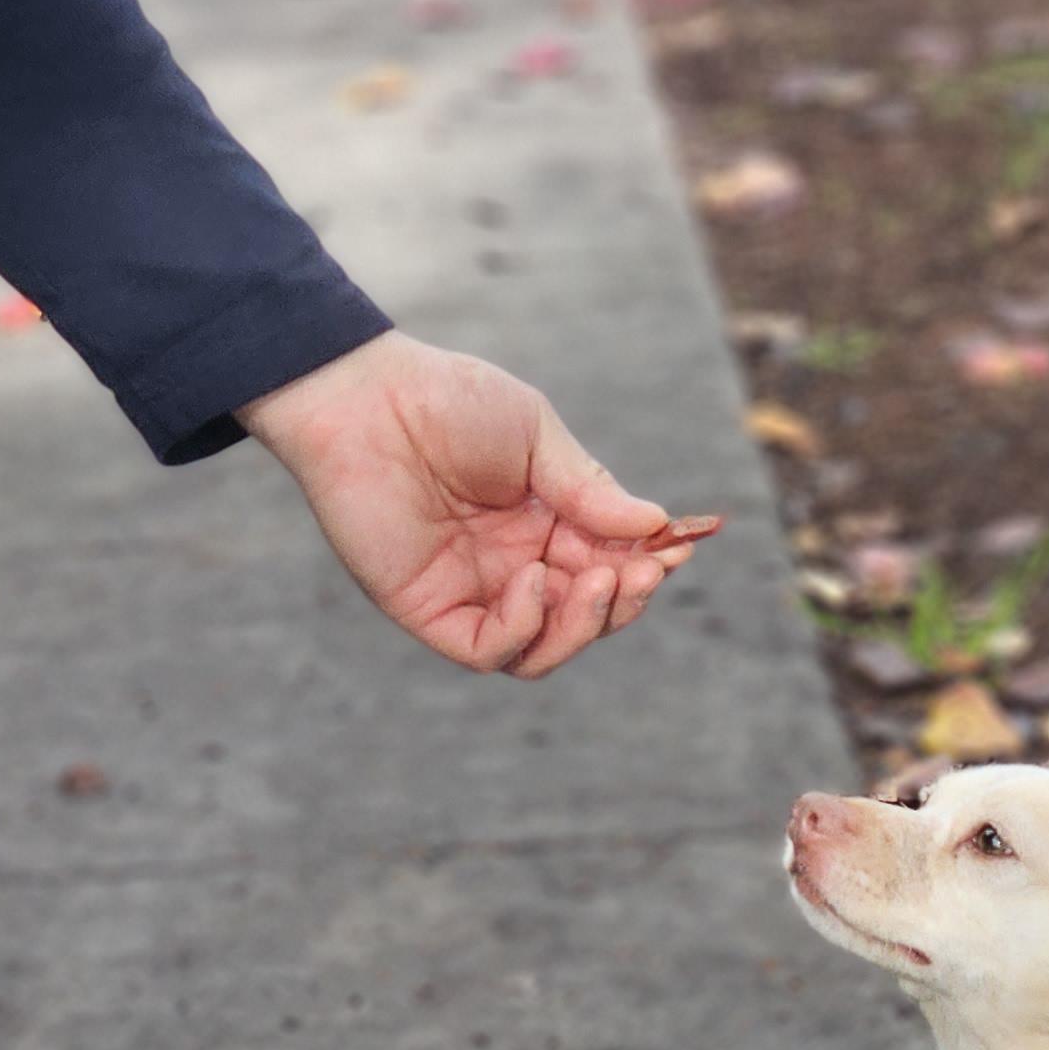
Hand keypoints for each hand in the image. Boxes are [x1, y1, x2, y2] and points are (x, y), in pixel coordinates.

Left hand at [238, 330, 709, 677]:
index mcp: (544, 525)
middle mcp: (513, 566)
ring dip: (586, 625)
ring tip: (601, 579)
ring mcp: (474, 593)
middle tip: (644, 570)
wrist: (366, 399)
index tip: (681, 546)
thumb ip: (589, 489)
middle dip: (625, 600)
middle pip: (586, 616)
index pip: (610, 564)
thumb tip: (656, 526)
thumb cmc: (447, 402)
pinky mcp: (431, 612)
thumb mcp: (536, 437)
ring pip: (546, 648)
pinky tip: (536, 581)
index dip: (649, 564)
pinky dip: (527, 628)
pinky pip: (492, 650)